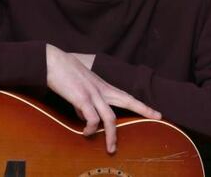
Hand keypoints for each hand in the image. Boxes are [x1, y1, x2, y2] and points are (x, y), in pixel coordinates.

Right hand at [45, 44, 160, 152]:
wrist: (52, 62)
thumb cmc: (64, 73)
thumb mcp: (80, 88)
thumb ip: (85, 103)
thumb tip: (85, 117)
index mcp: (103, 86)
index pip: (127, 96)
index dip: (142, 105)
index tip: (156, 111)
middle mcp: (102, 90)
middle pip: (128, 101)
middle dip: (144, 110)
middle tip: (158, 117)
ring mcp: (93, 93)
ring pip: (110, 118)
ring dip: (112, 135)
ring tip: (111, 148)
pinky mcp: (82, 98)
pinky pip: (92, 119)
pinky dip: (91, 128)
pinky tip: (85, 132)